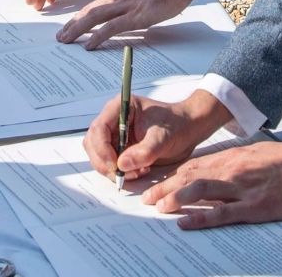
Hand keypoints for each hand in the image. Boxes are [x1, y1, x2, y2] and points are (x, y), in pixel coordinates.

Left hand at [55, 0, 204, 48]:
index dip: (81, 15)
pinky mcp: (136, 16)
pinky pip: (112, 27)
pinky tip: (89, 44)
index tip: (71, 24)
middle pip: (89, 10)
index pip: (96, 3)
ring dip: (77, 30)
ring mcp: (126, 5)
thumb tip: (128, 9)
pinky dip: (97, 36)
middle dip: (72, 24)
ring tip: (65, 40)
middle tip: (60, 35)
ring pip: (94, 17)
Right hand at [84, 90, 234, 181]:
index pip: (99, 128)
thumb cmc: (177, 125)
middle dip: (104, 162)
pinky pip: (109, 163)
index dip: (102, 149)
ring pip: (98, 156)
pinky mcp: (120, 148)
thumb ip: (144, 151)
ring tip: (136, 172)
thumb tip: (121, 165)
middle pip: (93, 143)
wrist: (188, 130)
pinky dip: (120, 172)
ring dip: (112, 169)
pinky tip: (138, 171)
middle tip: (122, 175)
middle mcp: (113, 120)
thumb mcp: (163, 138)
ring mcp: (115, 135)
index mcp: (120, 107)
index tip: (115, 165)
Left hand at [140, 141, 281, 229]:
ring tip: (158, 207)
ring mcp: (242, 188)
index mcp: (235, 156)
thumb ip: (239, 160)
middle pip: (190, 176)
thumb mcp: (261, 153)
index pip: (195, 165)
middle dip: (166, 187)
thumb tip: (221, 168)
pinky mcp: (255, 206)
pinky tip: (185, 222)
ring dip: (175, 198)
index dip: (173, 175)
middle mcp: (233, 169)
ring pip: (199, 190)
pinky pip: (222, 213)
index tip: (158, 182)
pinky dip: (200, 217)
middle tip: (148, 198)